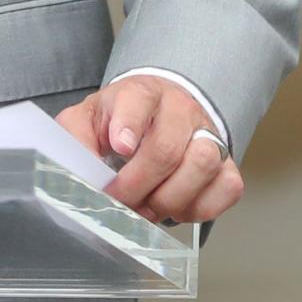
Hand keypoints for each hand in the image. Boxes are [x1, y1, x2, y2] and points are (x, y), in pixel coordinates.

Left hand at [55, 75, 243, 223]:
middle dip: (138, 184)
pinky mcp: (227, 164)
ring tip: (148, 206)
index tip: (119, 147)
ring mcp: (208, 135)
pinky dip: (201, 207)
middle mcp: (179, 109)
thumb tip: (77, 171)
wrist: (157, 117)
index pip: (137, 101)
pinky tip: (177, 206)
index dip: (129, 125)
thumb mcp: (86, 121)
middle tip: (121, 200)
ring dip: (170, 197)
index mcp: (140, 93)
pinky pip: (227, 188)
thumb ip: (74, 139)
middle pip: (167, 148)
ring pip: (203, 164)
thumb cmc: (118, 123)